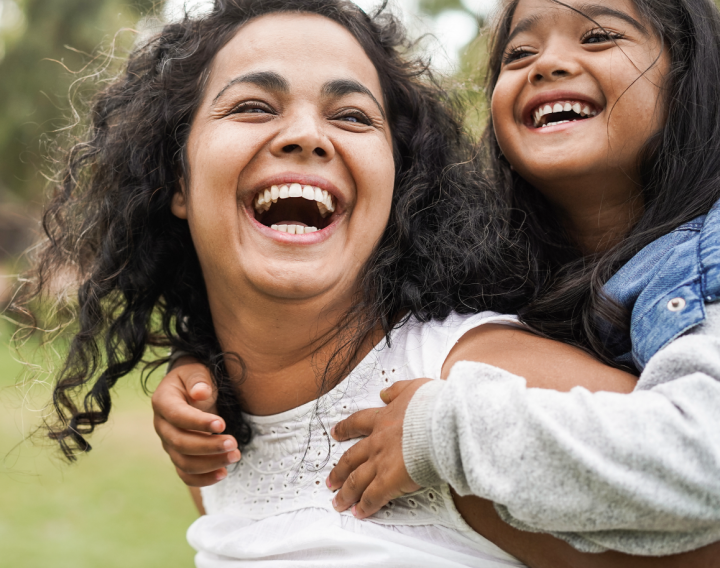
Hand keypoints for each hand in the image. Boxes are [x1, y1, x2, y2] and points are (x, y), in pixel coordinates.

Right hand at [151, 356, 239, 486]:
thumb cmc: (196, 379)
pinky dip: (203, 478)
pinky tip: (223, 473)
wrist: (192, 389)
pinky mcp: (179, 456)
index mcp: (163, 401)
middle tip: (234, 444)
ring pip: (184, 462)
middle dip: (208, 446)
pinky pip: (186, 474)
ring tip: (235, 456)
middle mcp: (162, 425)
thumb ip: (198, 380)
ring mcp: (169, 443)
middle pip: (180, 443)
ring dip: (210, 463)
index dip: (198, 422)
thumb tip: (200, 393)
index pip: (177, 416)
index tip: (222, 424)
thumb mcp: (196, 371)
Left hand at [326, 378, 431, 517]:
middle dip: (339, 470)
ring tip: (338, 502)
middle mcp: (377, 442)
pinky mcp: (389, 481)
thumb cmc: (432, 405)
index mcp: (383, 419)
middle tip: (330, 480)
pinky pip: (372, 497)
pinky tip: (359, 513)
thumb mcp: (413, 388)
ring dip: (346, 493)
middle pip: (351, 458)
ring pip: (356, 480)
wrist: (441, 423)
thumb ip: (397, 390)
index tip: (336, 433)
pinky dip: (365, 506)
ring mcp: (381, 462)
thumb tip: (384, 392)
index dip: (345, 429)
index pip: (358, 423)